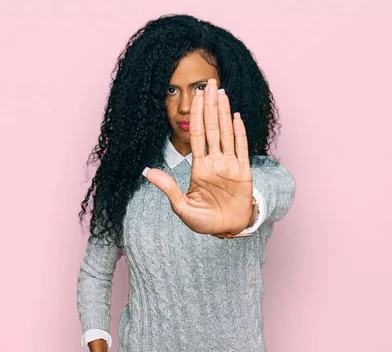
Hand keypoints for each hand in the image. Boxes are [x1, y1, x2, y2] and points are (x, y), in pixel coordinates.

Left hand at [143, 78, 253, 234]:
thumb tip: (147, 172)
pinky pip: (242, 148)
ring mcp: (230, 165)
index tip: (196, 96)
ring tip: (222, 92)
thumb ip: (168, 188)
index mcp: (199, 167)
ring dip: (225, 112)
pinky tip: (236, 116)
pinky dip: (240, 132)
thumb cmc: (204, 221)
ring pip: (227, 133)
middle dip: (210, 105)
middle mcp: (215, 161)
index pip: (198, 135)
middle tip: (210, 82)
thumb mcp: (181, 207)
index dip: (197, 115)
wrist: (227, 230)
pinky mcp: (243, 172)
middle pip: (213, 127)